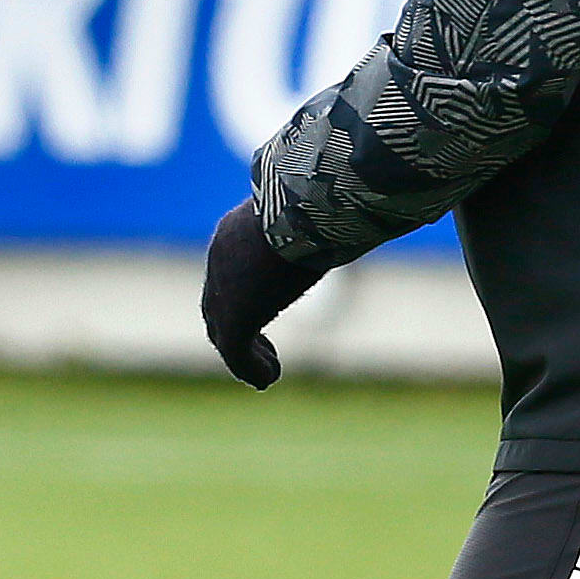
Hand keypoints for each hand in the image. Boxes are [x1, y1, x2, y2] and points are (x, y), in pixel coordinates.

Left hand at [201, 200, 330, 389]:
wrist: (306, 204)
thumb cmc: (324, 198)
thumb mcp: (319, 209)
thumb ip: (324, 221)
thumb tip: (361, 214)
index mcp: (234, 231)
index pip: (228, 269)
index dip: (241, 294)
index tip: (265, 308)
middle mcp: (220, 259)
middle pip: (218, 304)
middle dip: (239, 328)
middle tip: (263, 349)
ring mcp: (224, 289)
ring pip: (223, 332)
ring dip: (245, 354)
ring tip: (270, 372)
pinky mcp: (236, 316)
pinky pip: (234, 352)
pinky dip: (250, 368)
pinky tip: (268, 380)